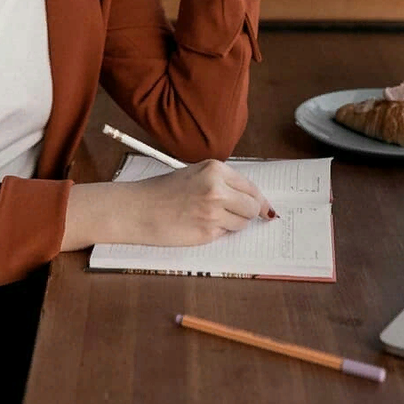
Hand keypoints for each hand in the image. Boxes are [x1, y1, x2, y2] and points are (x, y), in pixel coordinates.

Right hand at [121, 160, 275, 245]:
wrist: (138, 209)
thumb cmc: (162, 191)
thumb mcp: (195, 174)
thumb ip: (222, 182)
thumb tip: (250, 199)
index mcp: (215, 169)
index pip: (250, 187)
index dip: (259, 200)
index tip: (265, 208)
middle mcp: (217, 189)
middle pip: (252, 206)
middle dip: (247, 213)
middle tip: (236, 214)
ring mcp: (213, 212)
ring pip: (242, 223)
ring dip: (232, 224)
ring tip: (208, 217)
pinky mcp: (207, 232)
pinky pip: (225, 234)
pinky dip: (218, 232)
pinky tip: (199, 225)